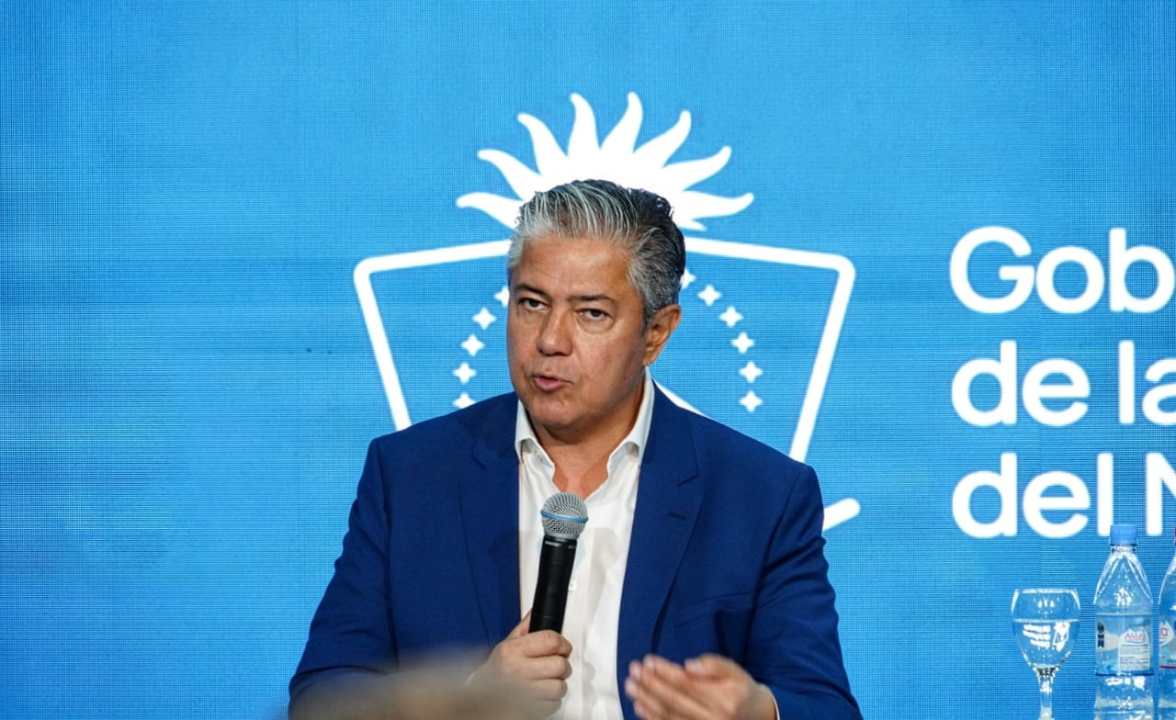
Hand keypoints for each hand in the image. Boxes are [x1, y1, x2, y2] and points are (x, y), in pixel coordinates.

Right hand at [471, 611, 572, 715]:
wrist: (480, 699)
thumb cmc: (497, 672)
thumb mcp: (507, 645)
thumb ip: (525, 628)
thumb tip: (537, 612)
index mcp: (511, 651)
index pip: (550, 640)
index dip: (563, 643)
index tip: (563, 647)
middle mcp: (516, 671)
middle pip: (560, 665)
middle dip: (562, 665)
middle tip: (556, 666)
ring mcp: (523, 692)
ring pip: (560, 686)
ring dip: (558, 685)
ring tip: (547, 682)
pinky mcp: (529, 710)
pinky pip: (554, 704)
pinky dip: (552, 701)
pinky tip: (542, 694)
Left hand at [624, 653, 775, 719]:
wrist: (756, 717)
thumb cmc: (741, 690)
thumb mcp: (735, 671)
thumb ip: (713, 665)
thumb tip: (689, 665)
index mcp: (724, 698)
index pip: (687, 684)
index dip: (665, 672)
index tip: (648, 661)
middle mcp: (714, 718)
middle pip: (674, 700)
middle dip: (650, 684)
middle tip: (634, 671)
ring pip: (669, 715)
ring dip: (646, 700)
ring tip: (631, 686)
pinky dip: (652, 718)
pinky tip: (640, 706)